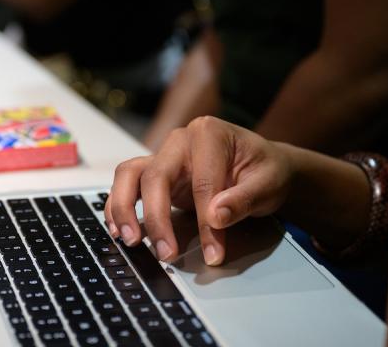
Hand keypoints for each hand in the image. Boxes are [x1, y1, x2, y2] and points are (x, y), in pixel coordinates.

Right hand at [105, 116, 293, 265]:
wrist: (261, 166)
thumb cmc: (265, 171)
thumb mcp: (268, 184)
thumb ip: (244, 199)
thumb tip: (216, 216)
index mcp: (209, 134)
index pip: (202, 182)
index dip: (205, 221)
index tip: (213, 252)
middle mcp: (179, 141)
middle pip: (156, 176)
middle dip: (158, 218)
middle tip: (166, 254)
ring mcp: (164, 156)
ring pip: (130, 175)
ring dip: (125, 209)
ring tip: (130, 240)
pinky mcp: (155, 173)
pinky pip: (127, 184)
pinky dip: (119, 206)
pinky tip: (120, 230)